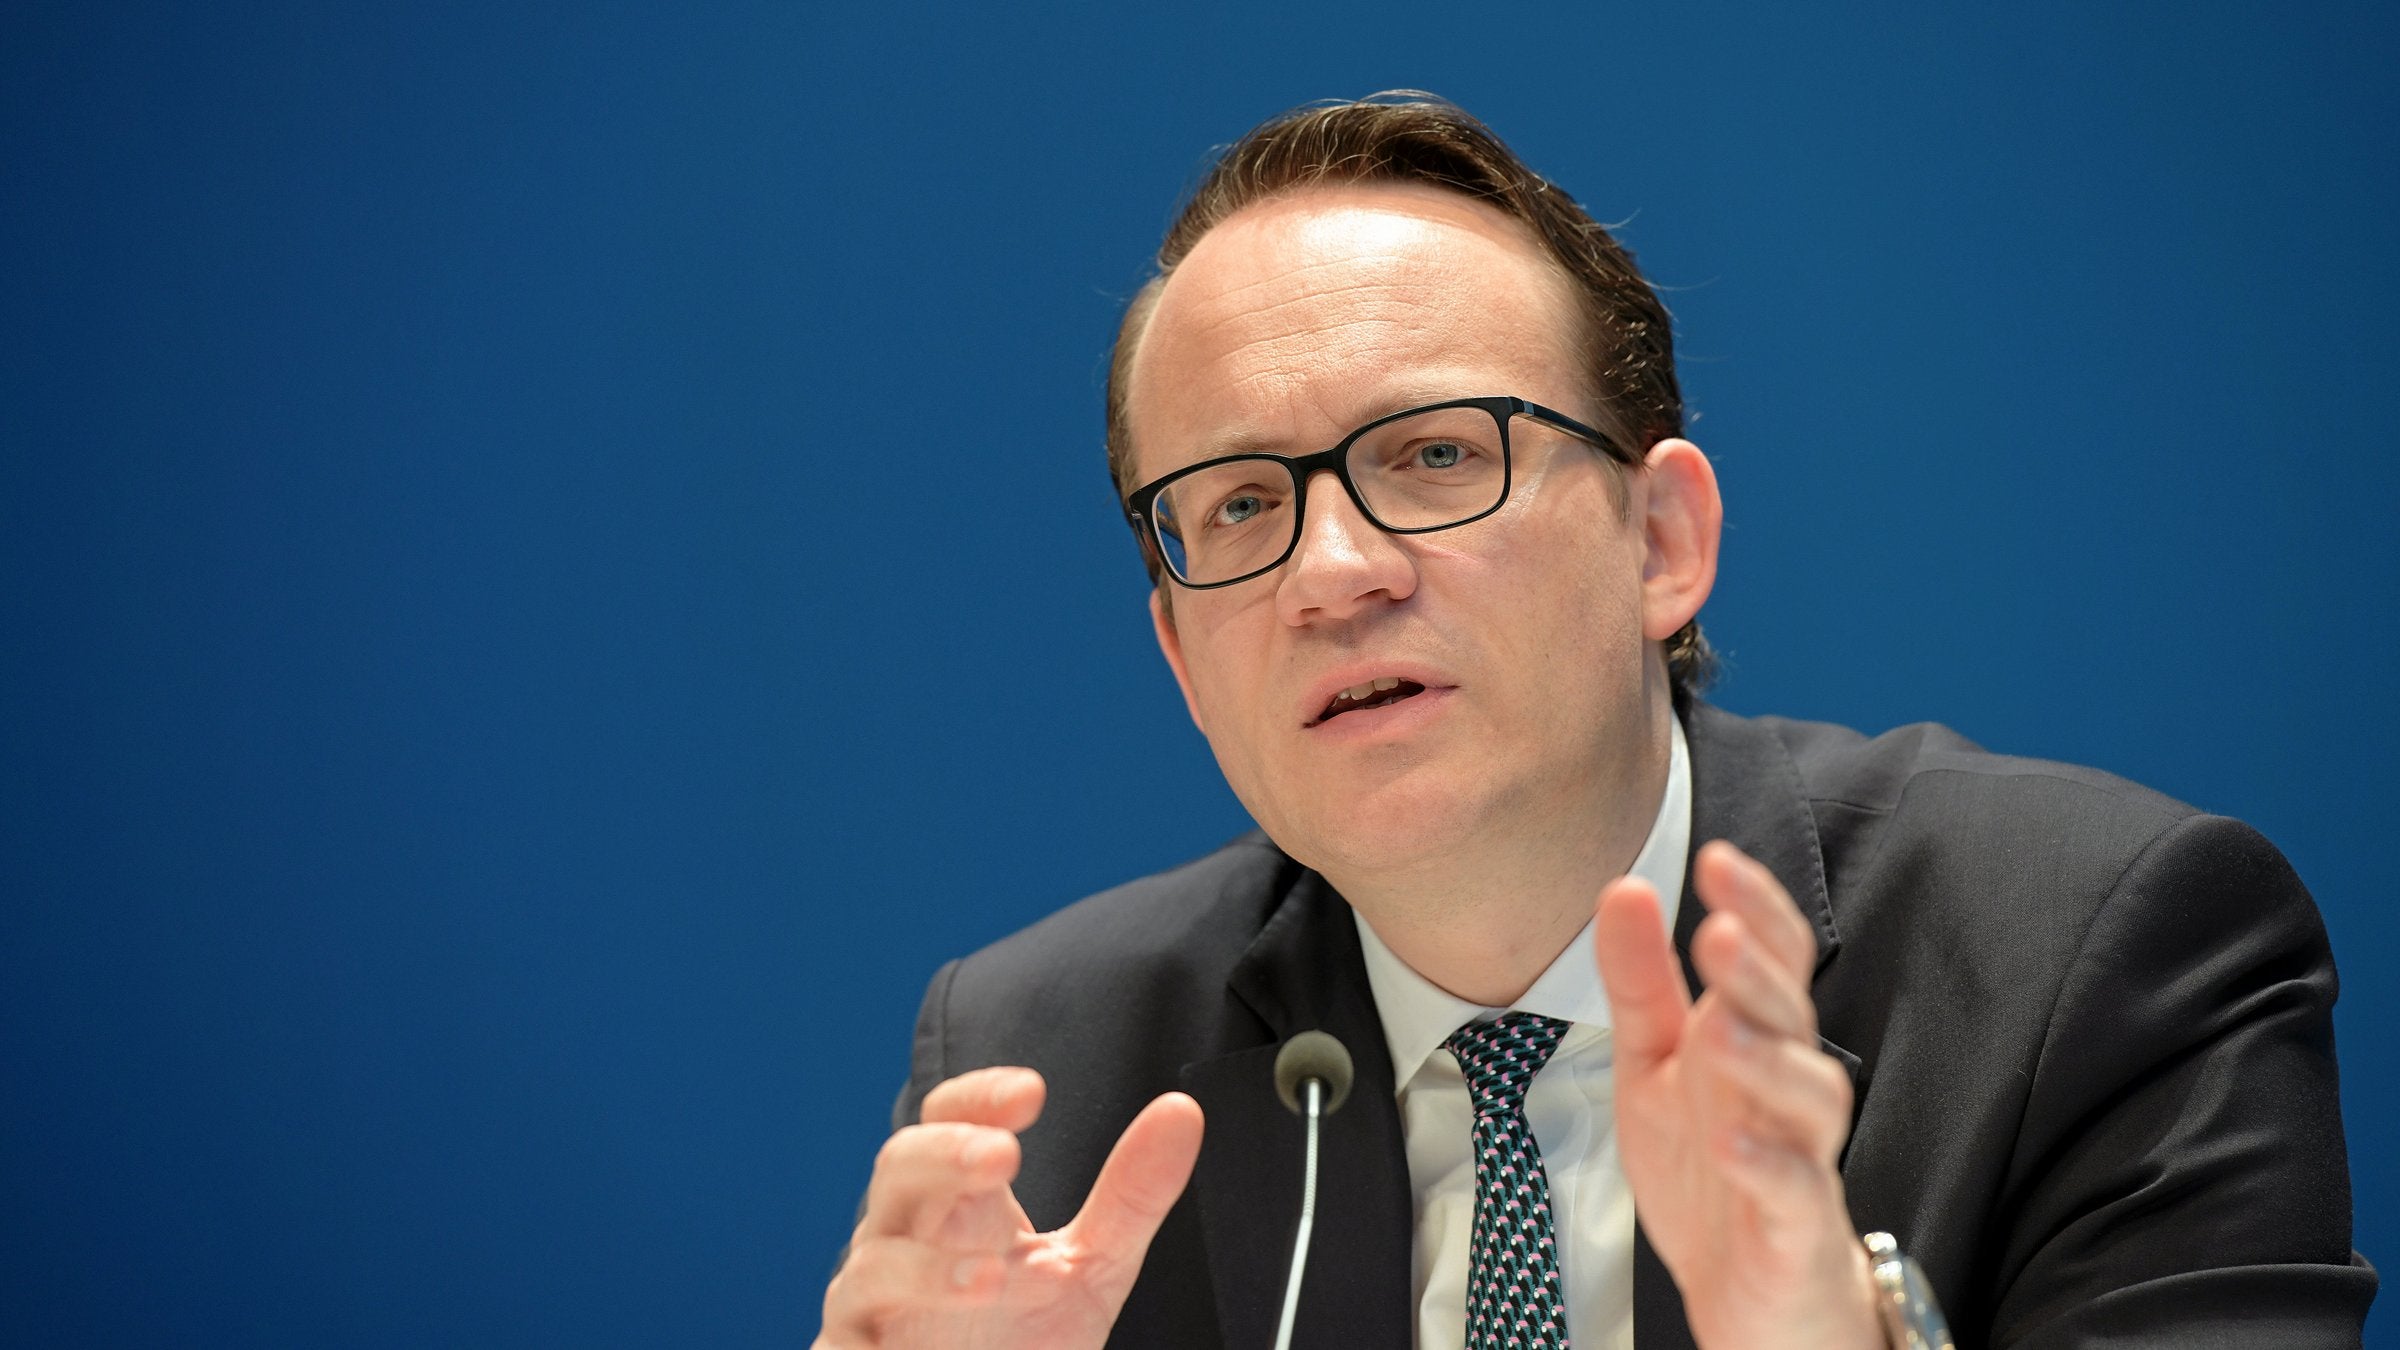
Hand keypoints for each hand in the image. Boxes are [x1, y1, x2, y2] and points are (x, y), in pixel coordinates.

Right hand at [817, 1067, 1204, 1349]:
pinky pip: (848, 1336)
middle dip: (945, 1156)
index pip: (951, 1120)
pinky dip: (886, 1330)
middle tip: (1003, 1157)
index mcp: (958, 1199)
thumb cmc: (1020, 1337)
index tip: (1032, 1092)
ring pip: (873, 1261)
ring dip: (929, 1266)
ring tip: (996, 1275)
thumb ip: (1131, 1195)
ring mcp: (873, 1301)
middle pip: (900, 1168)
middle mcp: (907, 1237)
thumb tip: (1182, 1110)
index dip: (979, 1098)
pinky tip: (942, 1332)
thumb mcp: (1091, 1266)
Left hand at [1593, 841, 1881, 1349]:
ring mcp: (1800, 1155)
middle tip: (1718, 931)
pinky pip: (1795, 1191)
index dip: (1755, 908)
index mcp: (1753, 1038)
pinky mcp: (1796, 1226)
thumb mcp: (1653, 1064)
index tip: (1716, 860)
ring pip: (1808, 1097)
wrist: (1745, 1292)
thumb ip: (1640, 981)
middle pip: (1791, 1017)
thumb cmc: (1709, 1166)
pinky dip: (1767, 1166)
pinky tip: (1732, 1142)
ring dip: (1766, 1060)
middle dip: (1759, 972)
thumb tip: (1625, 888)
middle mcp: (1784, 1087)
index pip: (1772, 958)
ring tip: (1720, 1026)